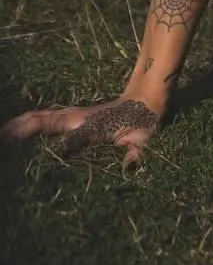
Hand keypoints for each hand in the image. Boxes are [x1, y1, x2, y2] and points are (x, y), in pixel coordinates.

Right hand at [1, 95, 160, 164]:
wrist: (147, 98)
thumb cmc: (144, 121)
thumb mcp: (142, 139)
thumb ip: (137, 152)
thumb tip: (131, 166)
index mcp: (87, 125)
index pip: (62, 136)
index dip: (47, 145)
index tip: (22, 151)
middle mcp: (74, 117)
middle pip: (39, 121)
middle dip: (16, 130)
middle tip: (0, 140)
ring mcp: (71, 115)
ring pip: (38, 117)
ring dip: (17, 124)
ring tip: (1, 136)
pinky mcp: (71, 116)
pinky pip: (43, 118)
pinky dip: (26, 122)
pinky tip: (14, 129)